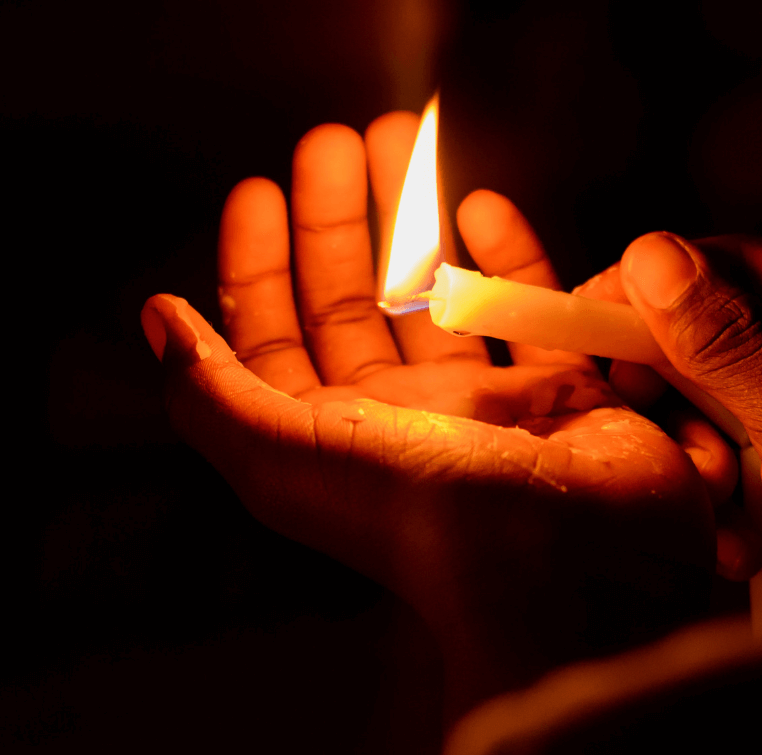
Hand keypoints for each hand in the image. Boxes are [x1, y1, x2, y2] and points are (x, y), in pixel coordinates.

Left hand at [141, 114, 714, 714]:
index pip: (274, 339)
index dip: (257, 266)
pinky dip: (507, 254)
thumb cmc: (412, 509)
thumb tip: (158, 317)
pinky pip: (526, 307)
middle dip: (334, 221)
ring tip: (400, 141)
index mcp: (330, 438)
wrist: (554, 560)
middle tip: (331, 143)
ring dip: (411, 218)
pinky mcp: (558, 390)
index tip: (256, 191)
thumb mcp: (282, 454)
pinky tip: (481, 204)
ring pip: (434, 293)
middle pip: (353, 303)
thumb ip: (211, 388)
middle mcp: (401, 420)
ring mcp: (481, 403)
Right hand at [586, 232, 761, 595]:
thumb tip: (652, 259)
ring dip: (682, 428)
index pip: (740, 260)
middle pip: (709, 318)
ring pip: (694, 376)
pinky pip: (700, 424)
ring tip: (708, 485)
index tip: (590, 308)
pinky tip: (718, 506)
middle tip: (635, 400)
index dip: (660, 280)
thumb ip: (731, 345)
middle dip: (672, 373)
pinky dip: (692, 461)